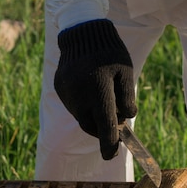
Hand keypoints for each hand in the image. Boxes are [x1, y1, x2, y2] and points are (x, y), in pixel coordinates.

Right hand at [54, 19, 136, 159]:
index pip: (105, 125)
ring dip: (92, 116)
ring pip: (81, 116)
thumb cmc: (110, 52)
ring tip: (102, 99)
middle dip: (102, 129)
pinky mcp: (59, 89)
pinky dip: (83, 105)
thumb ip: (127, 97)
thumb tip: (126, 119)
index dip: (109, 143)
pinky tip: (90, 90)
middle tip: (115, 123)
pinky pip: (73, 105)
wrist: (82, 32)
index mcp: (99, 91)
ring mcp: (67, 93)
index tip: (111, 155)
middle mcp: (80, 95)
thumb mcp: (126, 72)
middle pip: (91, 125)